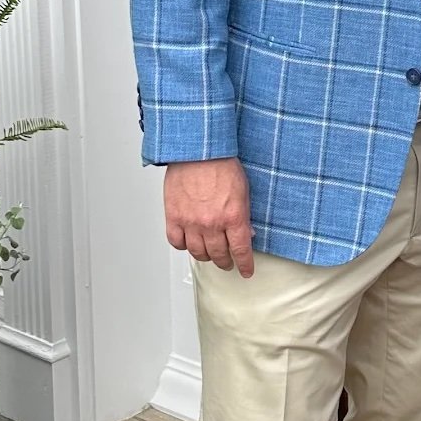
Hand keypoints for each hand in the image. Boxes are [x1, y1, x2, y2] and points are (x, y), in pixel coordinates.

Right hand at [165, 159, 254, 276]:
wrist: (198, 149)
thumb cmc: (221, 163)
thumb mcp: (243, 190)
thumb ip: (243, 215)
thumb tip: (246, 233)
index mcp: (233, 217)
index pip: (241, 251)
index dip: (244, 265)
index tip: (245, 271)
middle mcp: (212, 223)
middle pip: (219, 255)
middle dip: (226, 262)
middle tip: (227, 262)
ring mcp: (191, 222)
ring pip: (197, 253)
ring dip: (205, 256)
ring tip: (208, 254)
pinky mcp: (174, 217)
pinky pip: (176, 241)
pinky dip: (183, 245)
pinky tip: (188, 242)